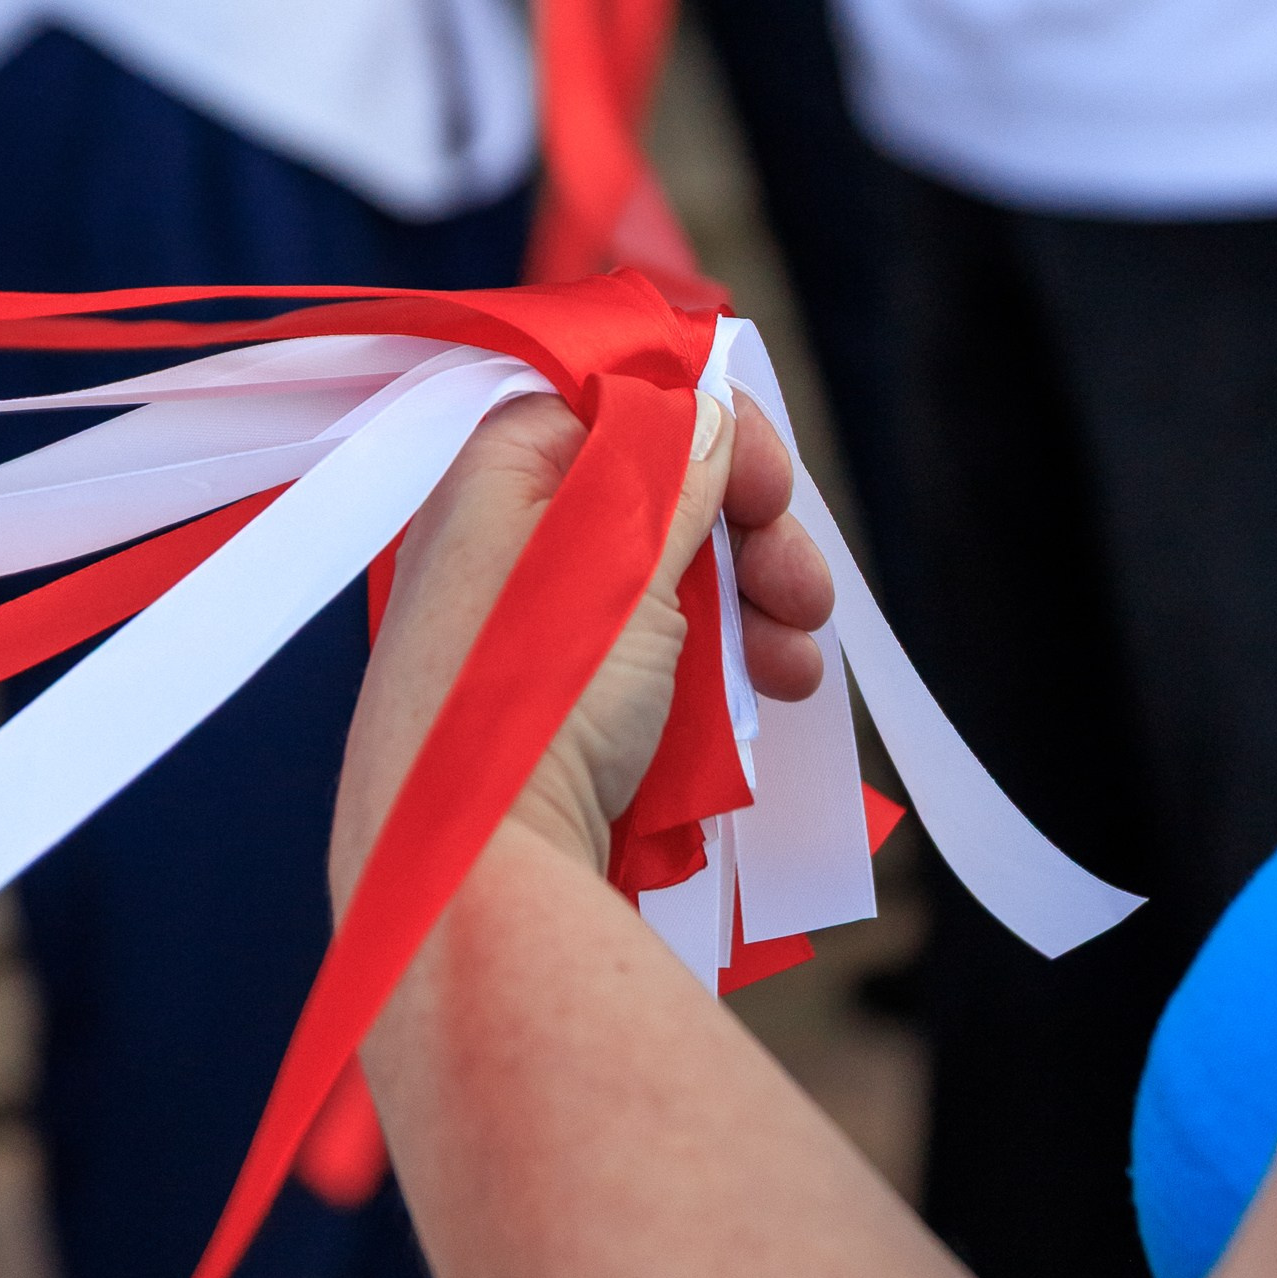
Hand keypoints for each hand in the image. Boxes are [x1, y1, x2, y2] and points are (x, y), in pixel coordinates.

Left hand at [333, 391, 835, 903]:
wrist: (469, 870)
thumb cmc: (535, 693)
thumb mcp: (623, 555)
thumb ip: (674, 472)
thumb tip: (705, 411)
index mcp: (496, 479)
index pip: (614, 406)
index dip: (709, 429)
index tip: (774, 484)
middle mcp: (502, 546)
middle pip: (654, 500)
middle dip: (750, 537)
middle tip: (807, 590)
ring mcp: (526, 634)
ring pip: (665, 586)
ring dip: (751, 609)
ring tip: (797, 666)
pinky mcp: (552, 712)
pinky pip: (648, 661)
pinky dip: (713, 667)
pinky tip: (768, 698)